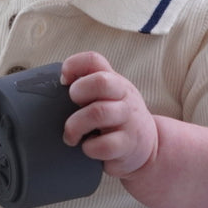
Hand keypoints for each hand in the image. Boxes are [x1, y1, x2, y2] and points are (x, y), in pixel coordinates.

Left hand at [61, 51, 157, 179]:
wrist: (149, 145)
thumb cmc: (117, 117)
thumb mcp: (108, 95)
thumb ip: (87, 85)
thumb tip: (57, 84)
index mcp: (114, 80)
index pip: (93, 60)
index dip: (72, 66)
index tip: (64, 82)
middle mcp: (124, 95)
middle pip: (100, 82)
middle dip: (77, 92)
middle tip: (72, 105)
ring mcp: (129, 119)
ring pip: (98, 113)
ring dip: (75, 126)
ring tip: (71, 136)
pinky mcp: (128, 144)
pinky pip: (104, 145)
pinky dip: (89, 148)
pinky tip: (88, 148)